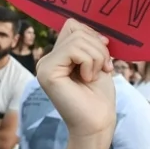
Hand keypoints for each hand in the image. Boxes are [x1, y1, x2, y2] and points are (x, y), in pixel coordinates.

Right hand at [35, 20, 115, 137]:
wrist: (97, 123)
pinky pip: (72, 50)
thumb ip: (90, 44)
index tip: (105, 58)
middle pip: (76, 29)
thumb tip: (97, 31)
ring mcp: (44, 66)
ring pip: (77, 39)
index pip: (73, 26)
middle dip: (98, 48)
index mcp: (58, 56)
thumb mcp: (98, 62)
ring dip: (96, 57)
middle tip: (103, 70)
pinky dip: (89, 63)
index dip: (93, 36)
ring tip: (94, 76)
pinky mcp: (46, 72)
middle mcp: (47, 59)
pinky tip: (87, 79)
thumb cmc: (99, 97)